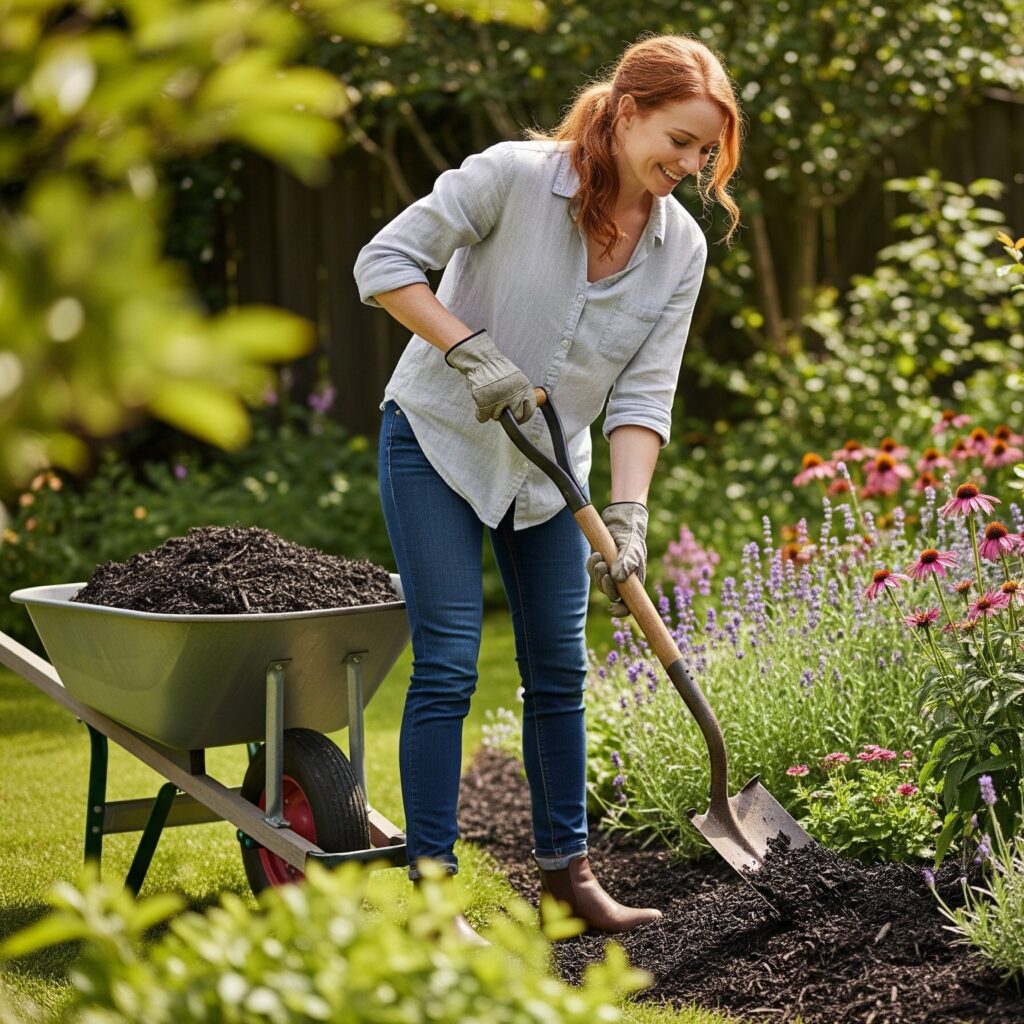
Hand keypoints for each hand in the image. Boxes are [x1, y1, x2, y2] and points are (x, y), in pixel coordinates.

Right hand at [444, 329, 536, 422]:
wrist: (482, 361)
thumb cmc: (498, 369)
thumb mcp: (516, 378)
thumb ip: (521, 393)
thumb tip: (524, 406)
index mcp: (523, 390)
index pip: (530, 411)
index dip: (525, 414)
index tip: (521, 415)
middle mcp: (513, 398)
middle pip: (515, 417)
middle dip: (510, 416)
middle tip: (504, 409)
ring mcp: (499, 403)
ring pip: (497, 417)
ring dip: (493, 411)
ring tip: (490, 398)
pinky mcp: (484, 406)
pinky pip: (483, 418)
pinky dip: (481, 413)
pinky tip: (482, 404)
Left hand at [586, 502, 647, 616]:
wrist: (621, 520)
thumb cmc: (631, 535)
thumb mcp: (632, 547)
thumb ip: (627, 561)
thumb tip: (618, 578)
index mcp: (635, 580)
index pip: (629, 603)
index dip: (621, 610)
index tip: (613, 609)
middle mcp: (622, 579)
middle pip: (611, 594)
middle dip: (606, 585)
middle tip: (604, 570)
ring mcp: (610, 572)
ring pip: (599, 583)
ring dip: (597, 573)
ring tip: (599, 557)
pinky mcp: (600, 563)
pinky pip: (592, 571)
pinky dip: (592, 565)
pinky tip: (596, 554)